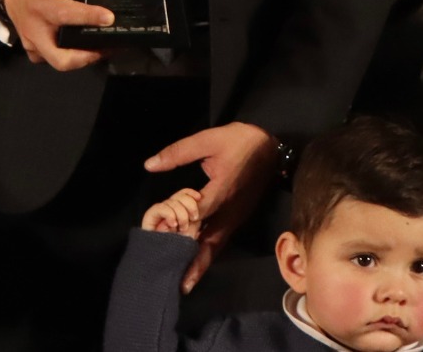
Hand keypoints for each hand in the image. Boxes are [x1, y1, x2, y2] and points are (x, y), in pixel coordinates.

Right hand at [1, 0, 118, 70]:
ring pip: (61, 63)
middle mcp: (35, 30)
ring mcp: (34, 46)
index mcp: (40, 4)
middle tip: (112, 42)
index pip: (63, 14)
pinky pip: (57, 61)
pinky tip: (93, 46)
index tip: (110, 17)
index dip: (87, 16)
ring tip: (109, 46)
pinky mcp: (35, 54)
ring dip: (87, 59)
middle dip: (88, 55)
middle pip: (60, 58)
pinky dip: (76, 57)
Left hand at [146, 122, 278, 292]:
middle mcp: (231, 209)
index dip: (182, 225)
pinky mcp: (238, 218)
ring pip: (217, 245)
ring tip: (184, 282)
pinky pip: (222, 239)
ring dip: (201, 263)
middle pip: (211, 242)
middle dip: (194, 263)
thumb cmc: (240, 141)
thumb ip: (179, 152)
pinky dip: (208, 253)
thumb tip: (150, 164)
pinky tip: (196, 263)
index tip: (164, 238)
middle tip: (177, 284)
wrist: (272, 147)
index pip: (200, 212)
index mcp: (223, 189)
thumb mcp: (209, 139)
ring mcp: (237, 216)